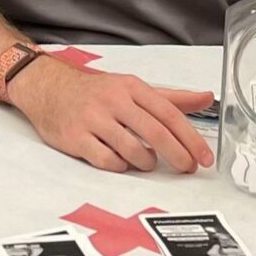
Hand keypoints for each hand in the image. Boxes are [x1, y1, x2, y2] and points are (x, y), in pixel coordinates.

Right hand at [8, 61, 214, 173]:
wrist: (47, 88)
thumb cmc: (95, 91)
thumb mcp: (133, 87)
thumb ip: (171, 97)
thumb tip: (207, 98)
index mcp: (131, 87)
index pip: (169, 113)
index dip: (190, 138)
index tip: (205, 157)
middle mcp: (113, 100)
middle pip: (155, 133)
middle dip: (178, 155)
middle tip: (188, 168)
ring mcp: (93, 119)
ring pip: (133, 150)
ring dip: (147, 163)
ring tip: (148, 163)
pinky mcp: (76, 138)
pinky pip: (107, 161)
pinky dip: (120, 166)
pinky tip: (122, 162)